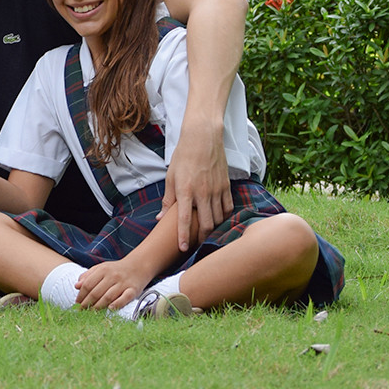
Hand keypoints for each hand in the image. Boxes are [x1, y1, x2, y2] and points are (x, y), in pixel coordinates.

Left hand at [75, 259, 155, 309]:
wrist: (138, 266)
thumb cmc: (115, 270)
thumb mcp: (101, 268)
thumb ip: (88, 276)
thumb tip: (76, 286)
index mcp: (103, 270)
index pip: (88, 284)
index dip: (81, 295)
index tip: (77, 303)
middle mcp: (113, 276)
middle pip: (96, 292)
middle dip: (87, 303)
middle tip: (81, 310)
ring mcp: (123, 283)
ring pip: (108, 296)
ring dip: (98, 306)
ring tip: (91, 312)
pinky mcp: (133, 290)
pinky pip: (124, 298)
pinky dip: (117, 304)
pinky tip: (110, 309)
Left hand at [160, 133, 233, 250]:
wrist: (202, 139)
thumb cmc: (183, 157)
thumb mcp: (170, 177)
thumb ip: (168, 200)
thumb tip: (161, 218)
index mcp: (185, 190)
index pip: (185, 219)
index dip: (184, 236)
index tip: (184, 249)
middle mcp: (202, 193)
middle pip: (206, 224)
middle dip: (201, 237)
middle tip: (197, 244)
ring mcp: (216, 190)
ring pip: (219, 218)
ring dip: (213, 228)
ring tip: (206, 233)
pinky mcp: (226, 186)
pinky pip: (228, 208)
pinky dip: (224, 217)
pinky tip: (218, 219)